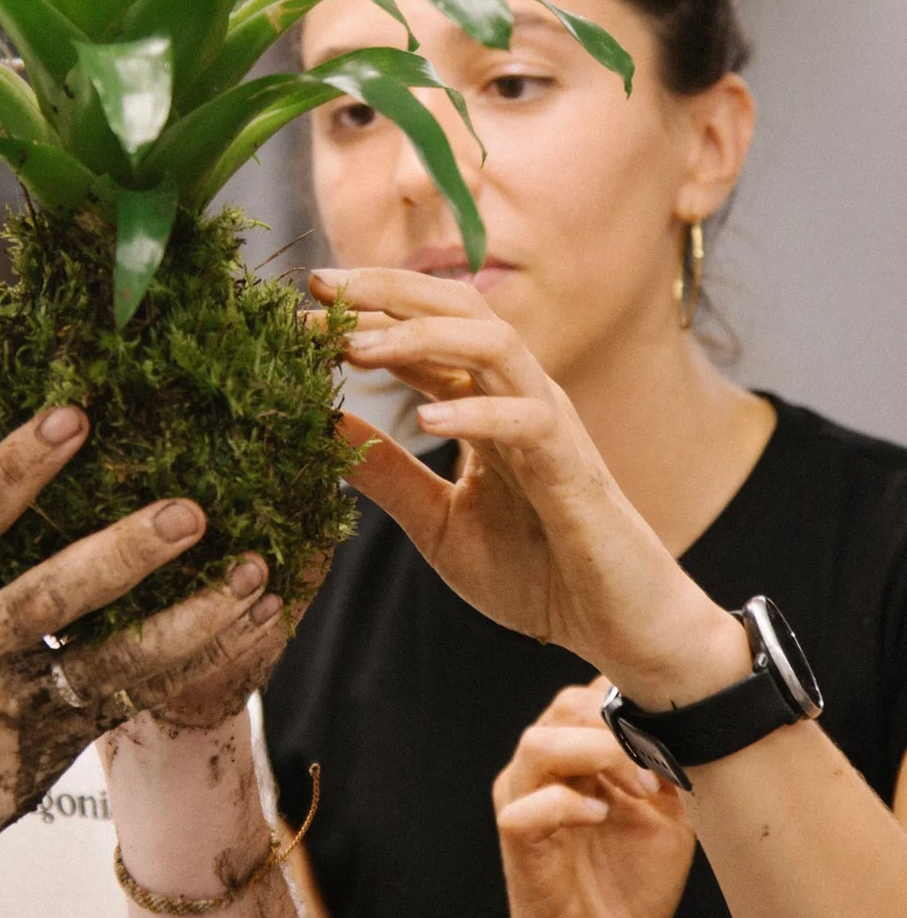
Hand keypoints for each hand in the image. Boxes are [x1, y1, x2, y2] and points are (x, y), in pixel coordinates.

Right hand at [0, 406, 288, 905]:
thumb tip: (36, 470)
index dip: (15, 467)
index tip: (72, 416)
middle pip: (48, 597)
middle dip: (121, 553)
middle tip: (191, 512)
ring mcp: (8, 705)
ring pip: (108, 661)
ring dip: (187, 619)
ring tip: (250, 576)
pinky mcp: (49, 746)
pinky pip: (131, 699)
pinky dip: (194, 661)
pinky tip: (244, 626)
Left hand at [309, 268, 747, 701]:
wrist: (615, 630)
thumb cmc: (536, 573)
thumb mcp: (437, 522)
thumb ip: (386, 473)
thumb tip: (324, 424)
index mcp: (484, 403)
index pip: (422, 332)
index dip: (364, 313)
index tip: (301, 307)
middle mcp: (518, 396)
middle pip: (459, 307)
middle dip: (387, 291)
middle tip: (318, 287)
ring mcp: (551, 424)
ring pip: (495, 343)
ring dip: (421, 336)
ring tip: (356, 346)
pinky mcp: (576, 467)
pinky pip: (529, 421)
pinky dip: (477, 413)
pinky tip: (425, 420)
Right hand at [492, 680, 694, 917]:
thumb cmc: (627, 890)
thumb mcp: (665, 820)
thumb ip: (670, 771)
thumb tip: (702, 726)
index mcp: (570, 760)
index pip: (586, 697)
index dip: (629, 701)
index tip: (677, 732)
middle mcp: (539, 773)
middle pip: (563, 707)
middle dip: (619, 726)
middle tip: (662, 767)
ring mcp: (522, 805)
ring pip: (538, 745)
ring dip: (597, 755)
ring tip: (640, 788)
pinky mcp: (518, 846)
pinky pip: (526, 809)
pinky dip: (567, 805)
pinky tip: (602, 818)